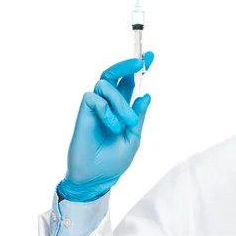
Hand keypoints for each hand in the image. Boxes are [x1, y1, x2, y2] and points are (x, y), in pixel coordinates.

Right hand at [57, 52, 153, 201]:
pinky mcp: (83, 113)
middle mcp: (108, 104)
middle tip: (139, 63)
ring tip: (127, 123)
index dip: (138, 69)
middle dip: (126, 65)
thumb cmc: (114, 161)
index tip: (152, 56)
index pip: (129, 82)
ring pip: (105, 84)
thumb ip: (139, 116)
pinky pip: (94, 98)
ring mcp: (95, 108)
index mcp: (121, 108)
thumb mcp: (133, 138)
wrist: (97, 178)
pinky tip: (111, 127)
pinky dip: (107, 111)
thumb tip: (147, 95)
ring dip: (121, 102)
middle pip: (113, 74)